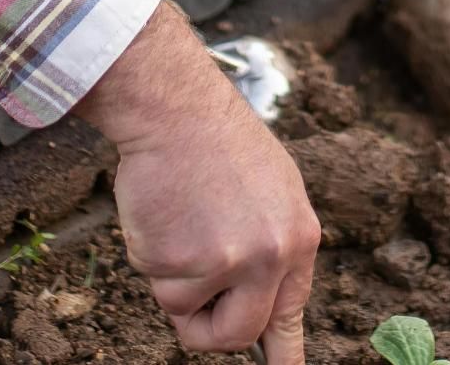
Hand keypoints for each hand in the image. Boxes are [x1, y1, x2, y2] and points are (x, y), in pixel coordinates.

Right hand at [76, 5, 317, 360]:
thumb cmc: (214, 143)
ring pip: (188, 312)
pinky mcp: (183, 260)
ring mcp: (228, 261)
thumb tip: (259, 300)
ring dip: (173, 281)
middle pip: (238, 335)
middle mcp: (272, 256)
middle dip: (208, 329)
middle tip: (191, 299)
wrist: (176, 108)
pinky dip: (151, 258)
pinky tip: (162, 214)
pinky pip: (158, 286)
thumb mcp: (271, 191)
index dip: (282, 356)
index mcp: (299, 238)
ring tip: (178, 222)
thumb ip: (270, 246)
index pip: (291, 316)